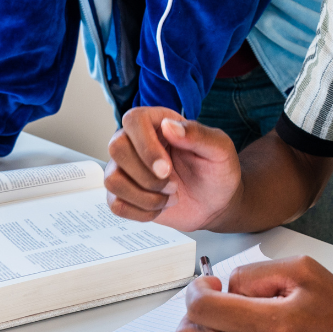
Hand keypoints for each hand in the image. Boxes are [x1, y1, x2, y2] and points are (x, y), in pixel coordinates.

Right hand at [105, 107, 242, 230]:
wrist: (216, 202)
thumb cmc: (217, 171)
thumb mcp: (219, 149)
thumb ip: (198, 134)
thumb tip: (168, 125)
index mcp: (159, 123)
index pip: (134, 120)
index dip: (145, 146)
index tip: (166, 168)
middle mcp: (137, 142)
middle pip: (116, 148)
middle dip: (146, 175)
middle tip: (173, 184)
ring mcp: (128, 169)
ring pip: (112, 179)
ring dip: (145, 195)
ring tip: (171, 195)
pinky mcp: (125, 194)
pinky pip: (116, 204)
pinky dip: (142, 211)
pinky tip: (161, 206)